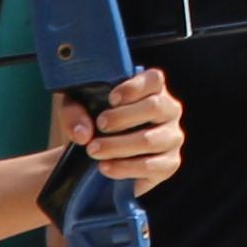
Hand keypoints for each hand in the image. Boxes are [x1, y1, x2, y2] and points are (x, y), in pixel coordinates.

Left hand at [62, 66, 181, 193]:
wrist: (98, 160)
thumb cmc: (94, 125)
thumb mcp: (77, 112)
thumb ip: (74, 114)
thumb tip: (83, 133)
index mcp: (152, 90)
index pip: (155, 79)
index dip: (134, 87)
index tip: (112, 99)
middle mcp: (168, 111)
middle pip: (155, 106)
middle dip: (123, 117)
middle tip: (100, 125)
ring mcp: (172, 138)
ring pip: (150, 140)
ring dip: (118, 146)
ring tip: (94, 151)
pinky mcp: (169, 164)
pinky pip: (150, 166)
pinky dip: (124, 168)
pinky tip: (105, 167)